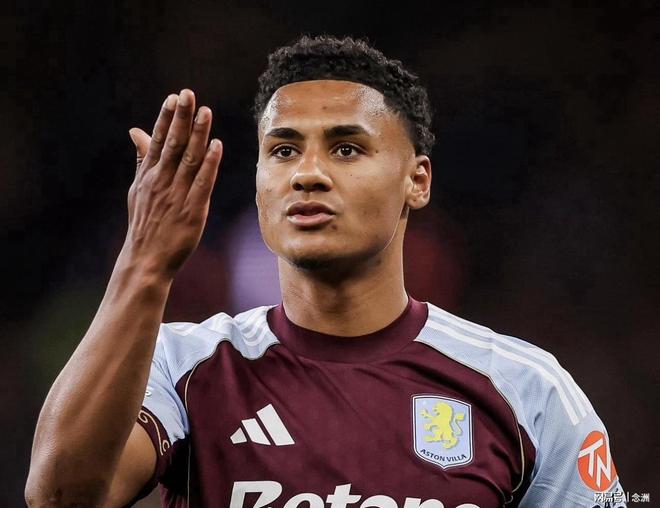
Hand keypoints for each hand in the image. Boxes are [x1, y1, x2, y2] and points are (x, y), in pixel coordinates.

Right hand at [122, 89, 222, 278]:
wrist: (146, 259)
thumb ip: (141, 159)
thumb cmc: (144, 223)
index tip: (174, 98)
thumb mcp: (137, 189)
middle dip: (181, 118)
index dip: (166, 118)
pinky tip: (217, 146)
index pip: (157, 140)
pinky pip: (203, 182)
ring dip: (198, 134)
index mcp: (148, 175)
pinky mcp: (192, 210)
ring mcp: (176, 195)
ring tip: (206, 112)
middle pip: (172, 144)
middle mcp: (160, 181)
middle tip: (189, 94)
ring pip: (189, 159)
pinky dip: (210, 163)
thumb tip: (135, 130)